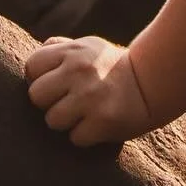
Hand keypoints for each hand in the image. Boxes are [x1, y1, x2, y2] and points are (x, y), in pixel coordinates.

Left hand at [24, 34, 152, 146]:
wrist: (153, 82)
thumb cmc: (112, 66)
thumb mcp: (88, 47)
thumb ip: (59, 49)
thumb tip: (32, 63)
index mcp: (73, 51)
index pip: (32, 66)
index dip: (40, 78)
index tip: (56, 84)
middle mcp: (80, 71)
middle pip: (36, 95)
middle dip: (49, 102)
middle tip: (69, 101)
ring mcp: (90, 96)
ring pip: (52, 120)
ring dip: (66, 122)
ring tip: (84, 113)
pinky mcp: (103, 120)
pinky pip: (75, 138)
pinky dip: (85, 135)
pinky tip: (97, 123)